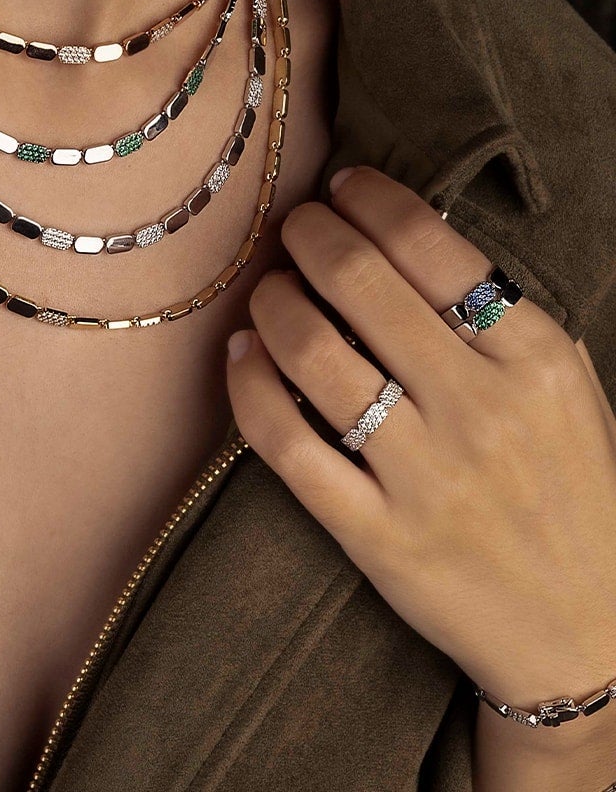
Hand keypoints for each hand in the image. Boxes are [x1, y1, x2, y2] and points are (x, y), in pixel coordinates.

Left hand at [225, 164, 615, 713]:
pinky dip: (248, 387)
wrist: (587, 635)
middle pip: (359, 281)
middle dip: (308, 235)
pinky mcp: (378, 538)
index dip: (368, 199)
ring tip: (269, 291)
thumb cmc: (573, 490)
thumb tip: (402, 231)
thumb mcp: (567, 387)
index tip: (341, 188)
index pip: (429, 244)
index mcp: (536, 359)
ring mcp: (426, 477)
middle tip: (294, 228)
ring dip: (272, 302)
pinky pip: (286, 443)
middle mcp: (481, 410)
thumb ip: (500, 312)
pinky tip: (241, 356)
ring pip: (311, 353)